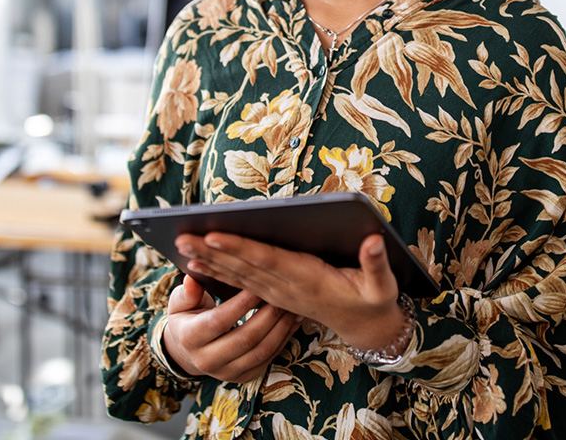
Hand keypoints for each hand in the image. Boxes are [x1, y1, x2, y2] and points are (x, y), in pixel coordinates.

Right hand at [160, 274, 299, 383]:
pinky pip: (268, 359)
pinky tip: (292, 322)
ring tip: (291, 307)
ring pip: (260, 351)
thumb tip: (192, 279)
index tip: (258, 285)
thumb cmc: (187, 318)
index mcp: (190, 338)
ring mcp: (226, 372)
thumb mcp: (180, 303)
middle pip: (245, 339)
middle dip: (267, 315)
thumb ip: (188, 292)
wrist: (187, 351)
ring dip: (280, 328)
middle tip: (281, 294)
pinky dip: (283, 339)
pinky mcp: (243, 377)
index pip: (219, 321)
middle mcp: (206, 360)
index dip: (241, 304)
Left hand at [177, 232, 407, 354]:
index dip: (241, 249)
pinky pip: (242, 283)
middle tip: (183, 237)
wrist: (366, 328)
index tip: (214, 236)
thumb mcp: (383, 286)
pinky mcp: (276, 295)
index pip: (268, 261)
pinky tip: (199, 264)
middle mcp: (288, 288)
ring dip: (210, 262)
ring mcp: (279, 294)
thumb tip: (375, 240)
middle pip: (245, 268)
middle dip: (212, 253)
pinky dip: (220, 273)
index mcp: (309, 280)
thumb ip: (377, 263)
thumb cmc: (374, 301)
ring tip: (182, 247)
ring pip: (239, 276)